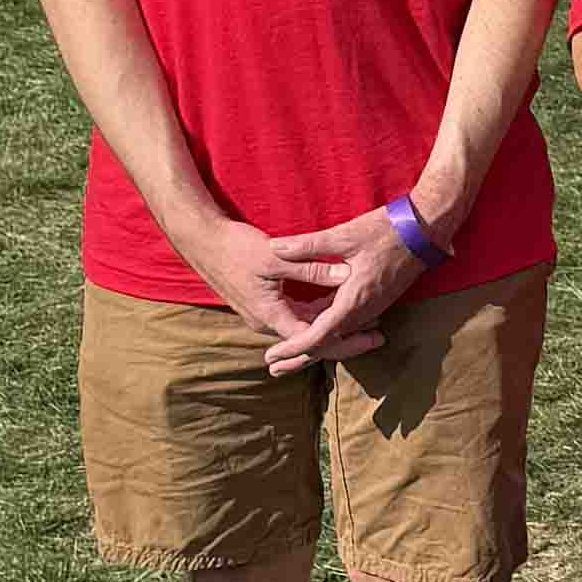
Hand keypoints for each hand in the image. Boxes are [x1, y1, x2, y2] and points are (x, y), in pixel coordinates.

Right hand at [180, 216, 376, 373]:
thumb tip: (345, 275)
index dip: (345, 339)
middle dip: (345, 339)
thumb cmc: (236, 247)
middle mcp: (267, 322)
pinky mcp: (264, 305)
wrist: (202, 242)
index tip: (371, 336)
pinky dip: (317, 315)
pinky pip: (296, 317)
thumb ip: (311, 268)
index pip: (314, 339)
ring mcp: (264, 315)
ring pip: (304, 328)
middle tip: (378, 336)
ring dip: (332, 327)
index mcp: (270, 315)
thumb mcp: (276, 256)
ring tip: (367, 325)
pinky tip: (339, 308)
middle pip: (312, 339)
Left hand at [256, 200, 440, 373]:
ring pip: (338, 335)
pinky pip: (347, 322)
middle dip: (299, 357)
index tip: (272, 357)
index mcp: (354, 300)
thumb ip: (307, 245)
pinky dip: (327, 329)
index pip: (319, 335)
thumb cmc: (386, 231)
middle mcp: (364, 310)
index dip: (293, 348)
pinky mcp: (374, 300)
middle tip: (272, 368)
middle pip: (328, 343)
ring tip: (286, 353)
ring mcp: (371, 307)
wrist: (425, 230)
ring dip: (312, 344)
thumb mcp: (343, 235)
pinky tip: (310, 323)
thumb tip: (274, 247)